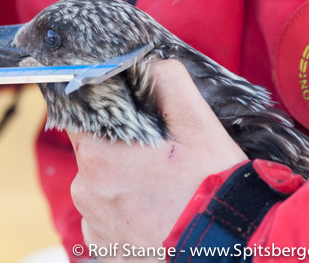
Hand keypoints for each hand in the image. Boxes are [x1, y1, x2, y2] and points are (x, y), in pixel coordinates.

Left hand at [68, 60, 247, 258]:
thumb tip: (150, 64)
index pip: (81, 116)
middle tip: (161, 157)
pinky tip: (158, 214)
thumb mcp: (199, 126)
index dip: (104, 111)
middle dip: (122, 148)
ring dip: (125, 182)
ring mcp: (94, 225)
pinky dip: (128, 212)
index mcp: (99, 155)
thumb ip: (170, 84)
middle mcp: (86, 191)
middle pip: (94, 152)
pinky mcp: (105, 251)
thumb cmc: (212, 189)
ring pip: (102, 186)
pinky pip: (109, 218)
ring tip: (164, 190)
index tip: (129, 117)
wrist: (227, 252)